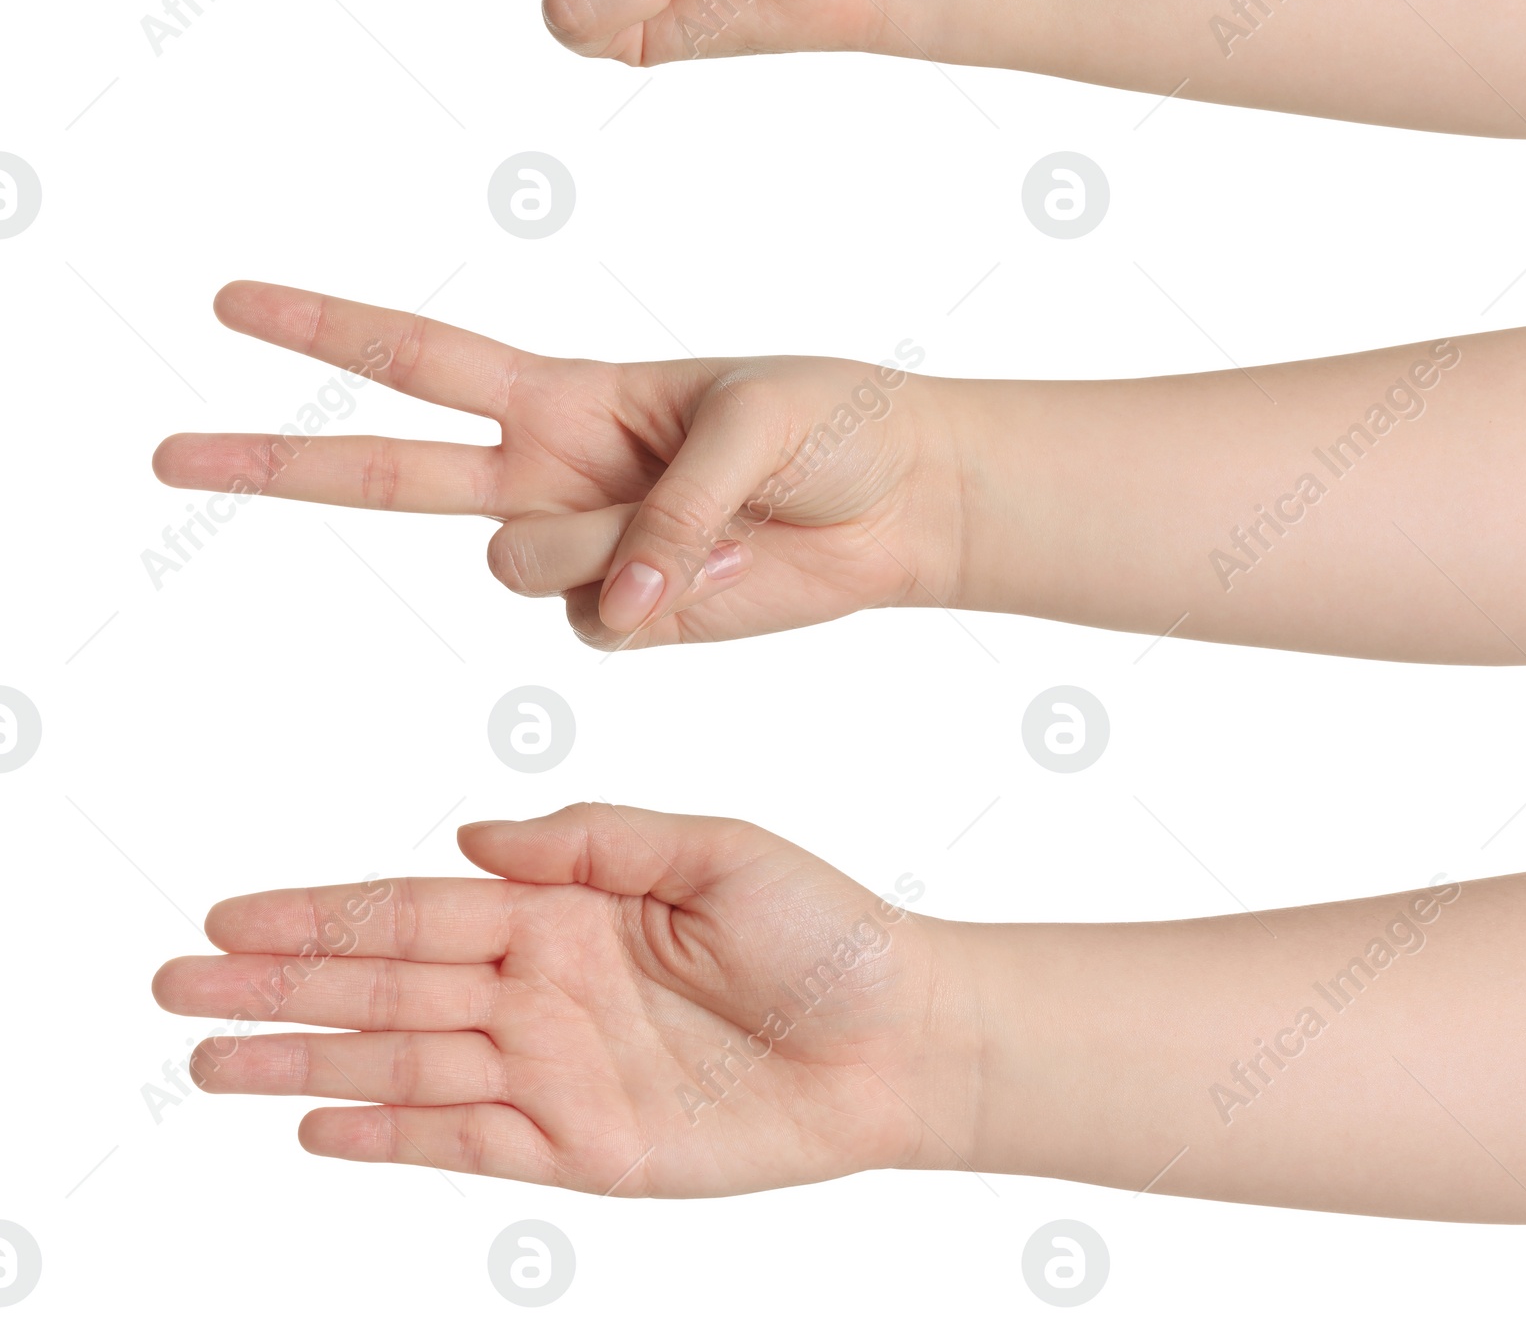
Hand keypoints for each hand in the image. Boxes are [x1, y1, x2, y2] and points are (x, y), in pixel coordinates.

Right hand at [151, 806, 964, 1194]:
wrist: (897, 1039)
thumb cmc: (820, 932)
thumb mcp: (714, 850)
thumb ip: (590, 839)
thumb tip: (472, 832)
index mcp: (566, 908)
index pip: (417, 905)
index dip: (321, 911)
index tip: (231, 912)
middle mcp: (542, 986)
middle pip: (383, 983)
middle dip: (278, 985)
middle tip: (172, 986)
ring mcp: (555, 1071)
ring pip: (402, 1065)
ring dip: (304, 1060)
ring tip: (208, 1062)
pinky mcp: (584, 1150)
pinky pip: (466, 1146)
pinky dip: (388, 1137)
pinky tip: (317, 1122)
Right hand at [152, 282, 958, 648]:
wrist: (896, 502)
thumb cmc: (829, 424)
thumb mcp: (752, 421)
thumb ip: (668, 504)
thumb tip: (614, 605)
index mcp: (569, 395)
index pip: (422, 360)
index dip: (326, 331)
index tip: (231, 306)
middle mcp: (554, 475)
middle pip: (387, 474)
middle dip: (276, 461)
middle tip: (164, 453)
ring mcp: (586, 552)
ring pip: (526, 572)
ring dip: (612, 545)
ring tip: (713, 516)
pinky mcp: (630, 618)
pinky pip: (599, 627)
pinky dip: (660, 601)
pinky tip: (721, 569)